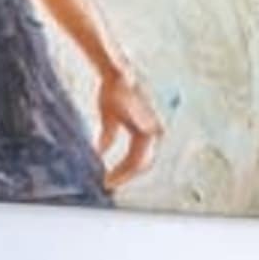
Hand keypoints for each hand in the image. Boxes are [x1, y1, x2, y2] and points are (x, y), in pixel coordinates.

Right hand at [97, 72, 162, 188]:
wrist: (117, 75)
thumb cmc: (114, 90)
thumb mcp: (110, 115)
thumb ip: (109, 134)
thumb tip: (101, 150)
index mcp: (152, 128)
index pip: (142, 157)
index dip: (126, 169)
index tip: (111, 177)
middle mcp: (157, 132)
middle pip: (143, 163)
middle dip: (125, 175)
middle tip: (109, 184)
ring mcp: (154, 132)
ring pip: (140, 163)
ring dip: (123, 175)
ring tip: (109, 182)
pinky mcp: (145, 131)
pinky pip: (134, 158)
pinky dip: (122, 169)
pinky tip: (111, 174)